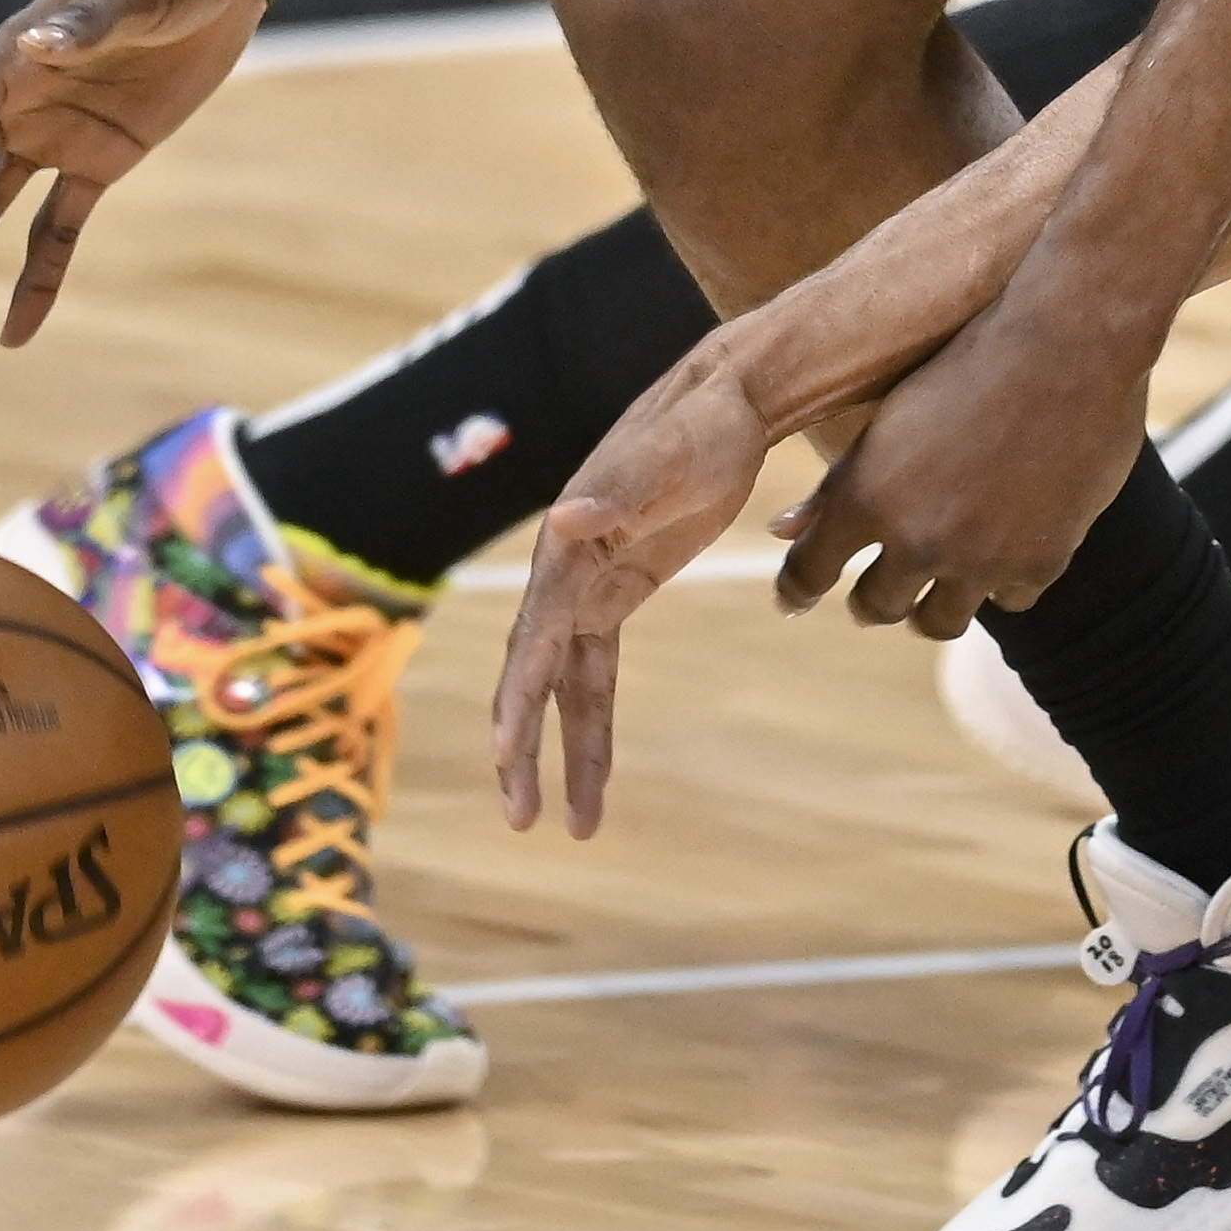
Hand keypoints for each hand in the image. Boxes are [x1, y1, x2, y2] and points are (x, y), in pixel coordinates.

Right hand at [490, 362, 771, 836]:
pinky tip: (596, 780)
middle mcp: (564, 574)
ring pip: (565, 691)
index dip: (518, 698)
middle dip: (525, 749)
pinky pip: (595, 678)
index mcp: (566, 547)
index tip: (505, 755)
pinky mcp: (617, 597)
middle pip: (534, 677)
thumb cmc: (701, 424)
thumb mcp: (671, 455)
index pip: (535, 636)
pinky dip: (592, 729)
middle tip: (523, 819)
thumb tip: (566, 517)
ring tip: (572, 826)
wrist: (725, 404)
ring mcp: (588, 590)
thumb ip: (622, 488)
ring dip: (563, 755)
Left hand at [769, 290, 1158, 638]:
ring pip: (939, 621)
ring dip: (931, 605)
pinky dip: (1001, 581)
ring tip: (936, 586)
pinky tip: (1001, 553)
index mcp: (868, 496)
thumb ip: (837, 484)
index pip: (810, 572)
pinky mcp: (1040, 562)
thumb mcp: (890, 416)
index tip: (796, 599)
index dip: (798, 590)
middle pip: (877, 607)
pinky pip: (1007, 600)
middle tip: (878, 593)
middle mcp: (919, 539)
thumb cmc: (970, 361)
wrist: (1069, 344)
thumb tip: (780, 530)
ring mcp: (981, 559)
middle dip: (873, 600)